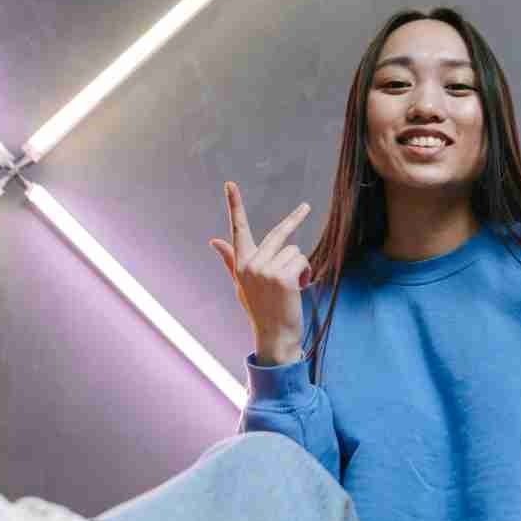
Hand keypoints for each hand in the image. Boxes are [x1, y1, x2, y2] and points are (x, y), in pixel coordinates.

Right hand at [208, 181, 310, 364]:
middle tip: (306, 206)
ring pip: (294, 251)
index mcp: (240, 263)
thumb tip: (213, 240)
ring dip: (299, 267)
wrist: (274, 336)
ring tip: (291, 287)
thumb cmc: (260, 310)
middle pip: (278, 234)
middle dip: (295, 219)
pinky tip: (298, 289)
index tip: (230, 184)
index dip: (234, 205)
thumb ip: (229, 259)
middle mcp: (250, 264)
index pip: (238, 229)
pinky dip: (305, 273)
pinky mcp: (282, 277)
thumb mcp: (241, 284)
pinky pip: (301, 261)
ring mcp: (265, 270)